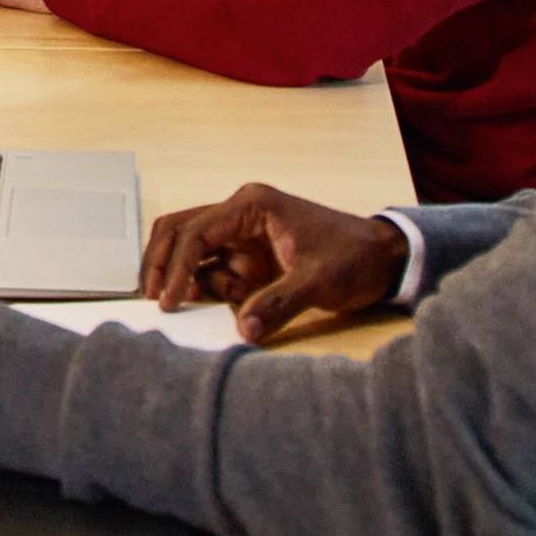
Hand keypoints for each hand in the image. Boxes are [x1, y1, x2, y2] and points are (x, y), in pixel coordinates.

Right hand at [141, 182, 408, 339]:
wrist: (383, 260)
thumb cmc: (353, 255)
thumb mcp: (318, 280)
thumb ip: (278, 303)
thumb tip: (244, 330)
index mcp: (252, 205)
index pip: (198, 229)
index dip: (178, 264)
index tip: (169, 299)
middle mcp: (240, 216)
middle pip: (181, 229)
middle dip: (163, 261)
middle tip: (152, 295)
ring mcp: (242, 239)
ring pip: (193, 252)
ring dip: (185, 279)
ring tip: (181, 306)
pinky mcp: (249, 261)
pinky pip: (214, 273)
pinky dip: (206, 290)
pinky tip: (215, 308)